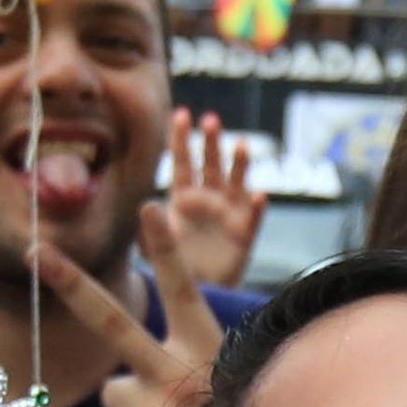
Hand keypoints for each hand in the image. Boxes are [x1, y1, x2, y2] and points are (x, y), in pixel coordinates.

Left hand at [31, 205, 223, 406]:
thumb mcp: (227, 384)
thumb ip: (181, 364)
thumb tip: (114, 382)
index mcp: (204, 352)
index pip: (183, 292)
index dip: (165, 251)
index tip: (147, 208)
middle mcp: (173, 376)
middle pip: (111, 321)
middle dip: (69, 282)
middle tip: (33, 251)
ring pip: (113, 393)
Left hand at [163, 105, 265, 291]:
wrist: (198, 292)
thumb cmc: (175, 263)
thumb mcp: (156, 245)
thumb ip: (151, 227)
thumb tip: (146, 205)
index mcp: (182, 196)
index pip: (182, 162)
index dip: (181, 139)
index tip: (180, 114)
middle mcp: (208, 198)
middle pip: (210, 165)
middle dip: (211, 142)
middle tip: (210, 120)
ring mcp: (228, 213)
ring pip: (236, 183)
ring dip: (238, 164)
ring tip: (240, 146)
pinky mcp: (244, 234)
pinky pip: (253, 218)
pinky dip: (257, 207)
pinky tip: (259, 196)